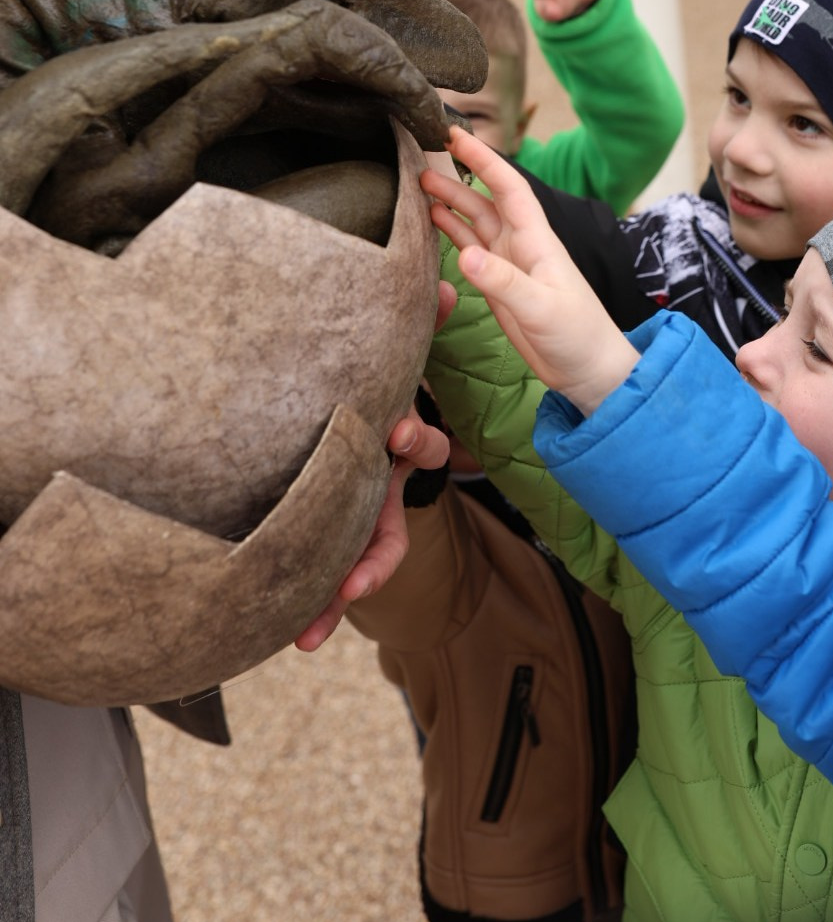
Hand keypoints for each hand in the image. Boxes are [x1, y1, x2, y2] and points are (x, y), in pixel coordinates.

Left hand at [294, 281, 456, 651]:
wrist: (345, 398)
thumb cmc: (368, 377)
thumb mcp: (398, 355)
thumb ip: (425, 324)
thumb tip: (446, 285)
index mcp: (393, 443)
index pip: (415, 450)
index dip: (415, 442)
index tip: (395, 431)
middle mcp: (377, 484)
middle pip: (383, 526)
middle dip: (369, 554)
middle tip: (353, 577)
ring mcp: (351, 510)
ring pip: (348, 563)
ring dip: (331, 599)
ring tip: (307, 631)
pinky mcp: (324, 528)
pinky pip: (318, 571)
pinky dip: (314, 606)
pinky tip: (295, 637)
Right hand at [421, 127, 638, 412]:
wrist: (588, 370)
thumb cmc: (577, 335)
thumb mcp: (541, 307)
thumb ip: (503, 282)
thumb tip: (464, 254)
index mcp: (536, 240)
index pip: (507, 187)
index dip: (483, 159)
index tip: (455, 135)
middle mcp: (521, 244)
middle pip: (485, 200)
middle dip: (458, 176)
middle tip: (422, 158)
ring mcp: (509, 264)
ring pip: (475, 223)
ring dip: (450, 203)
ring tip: (418, 186)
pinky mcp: (500, 286)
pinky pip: (471, 250)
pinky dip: (452, 233)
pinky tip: (433, 221)